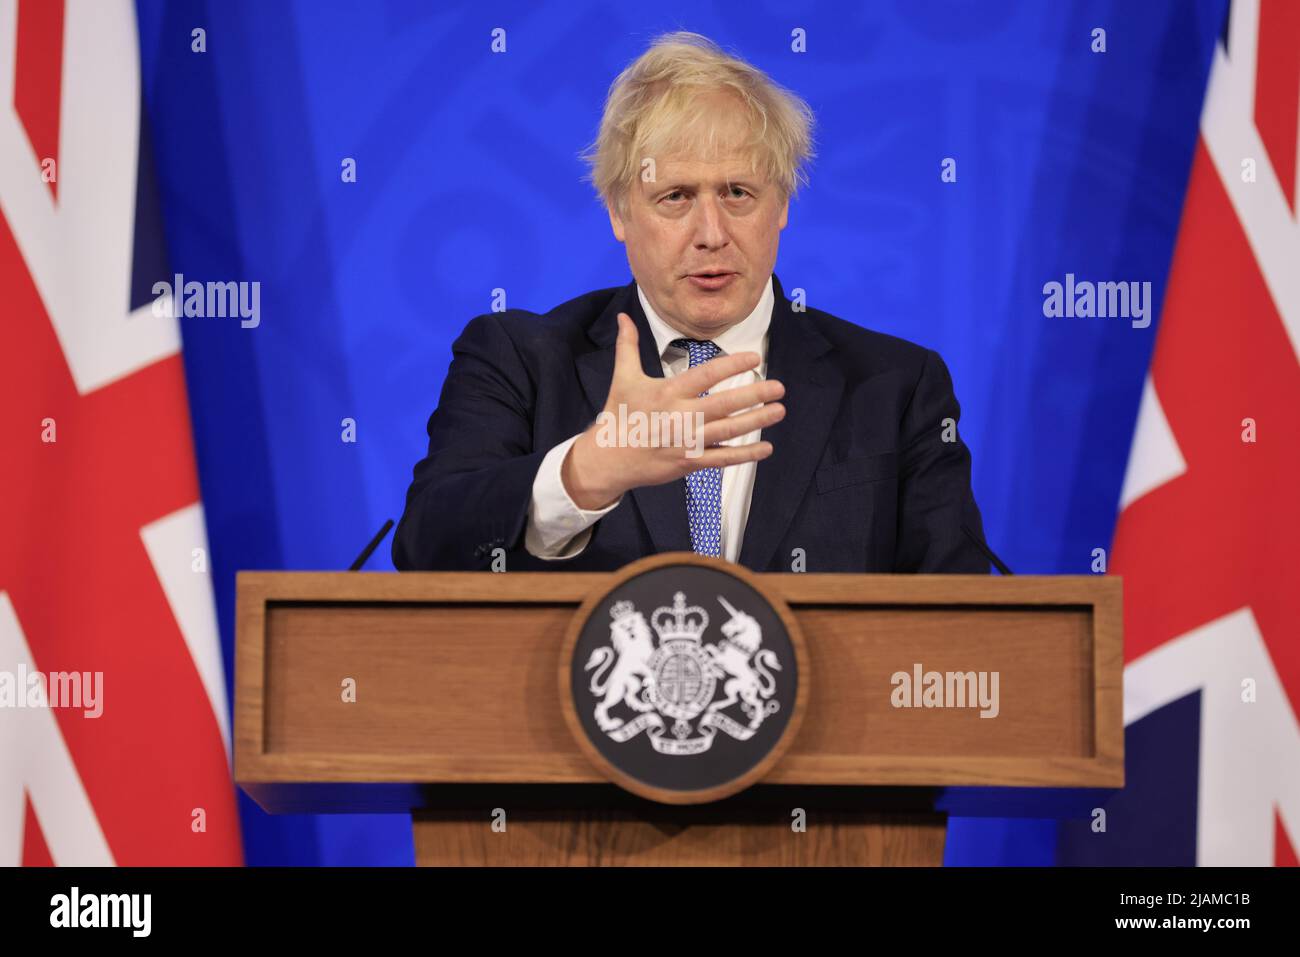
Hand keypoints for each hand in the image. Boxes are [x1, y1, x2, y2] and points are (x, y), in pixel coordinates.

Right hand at [562, 312, 785, 508]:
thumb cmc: (618, 415)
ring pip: (729, 431)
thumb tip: (622, 317)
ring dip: (757, 421)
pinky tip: (766, 448)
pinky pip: (722, 458)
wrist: (608, 459)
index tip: (753, 357)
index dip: (731, 365)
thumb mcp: (623, 378)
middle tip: (779, 388)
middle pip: (725, 404)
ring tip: (779, 410)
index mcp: (668, 393)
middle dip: (755, 395)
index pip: (705, 375)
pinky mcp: (689, 462)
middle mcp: (680, 416)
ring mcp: (687, 441)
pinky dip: (745, 455)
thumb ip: (628, 346)